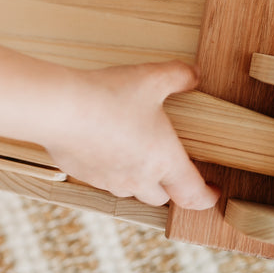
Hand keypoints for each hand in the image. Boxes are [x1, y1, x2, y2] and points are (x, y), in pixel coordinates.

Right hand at [41, 61, 218, 209]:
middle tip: (168, 167)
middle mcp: (139, 178)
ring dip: (136, 179)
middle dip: (168, 186)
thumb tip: (195, 75)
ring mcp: (109, 180)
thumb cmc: (109, 95)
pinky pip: (102, 180)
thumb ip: (179, 75)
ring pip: (130, 191)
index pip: (194, 195)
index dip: (207, 197)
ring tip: (133, 153)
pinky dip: (108, 169)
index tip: (213, 191)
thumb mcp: (151, 78)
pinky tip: (101, 145)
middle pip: (161, 198)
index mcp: (164, 161)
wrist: (60, 108)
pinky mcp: (84, 176)